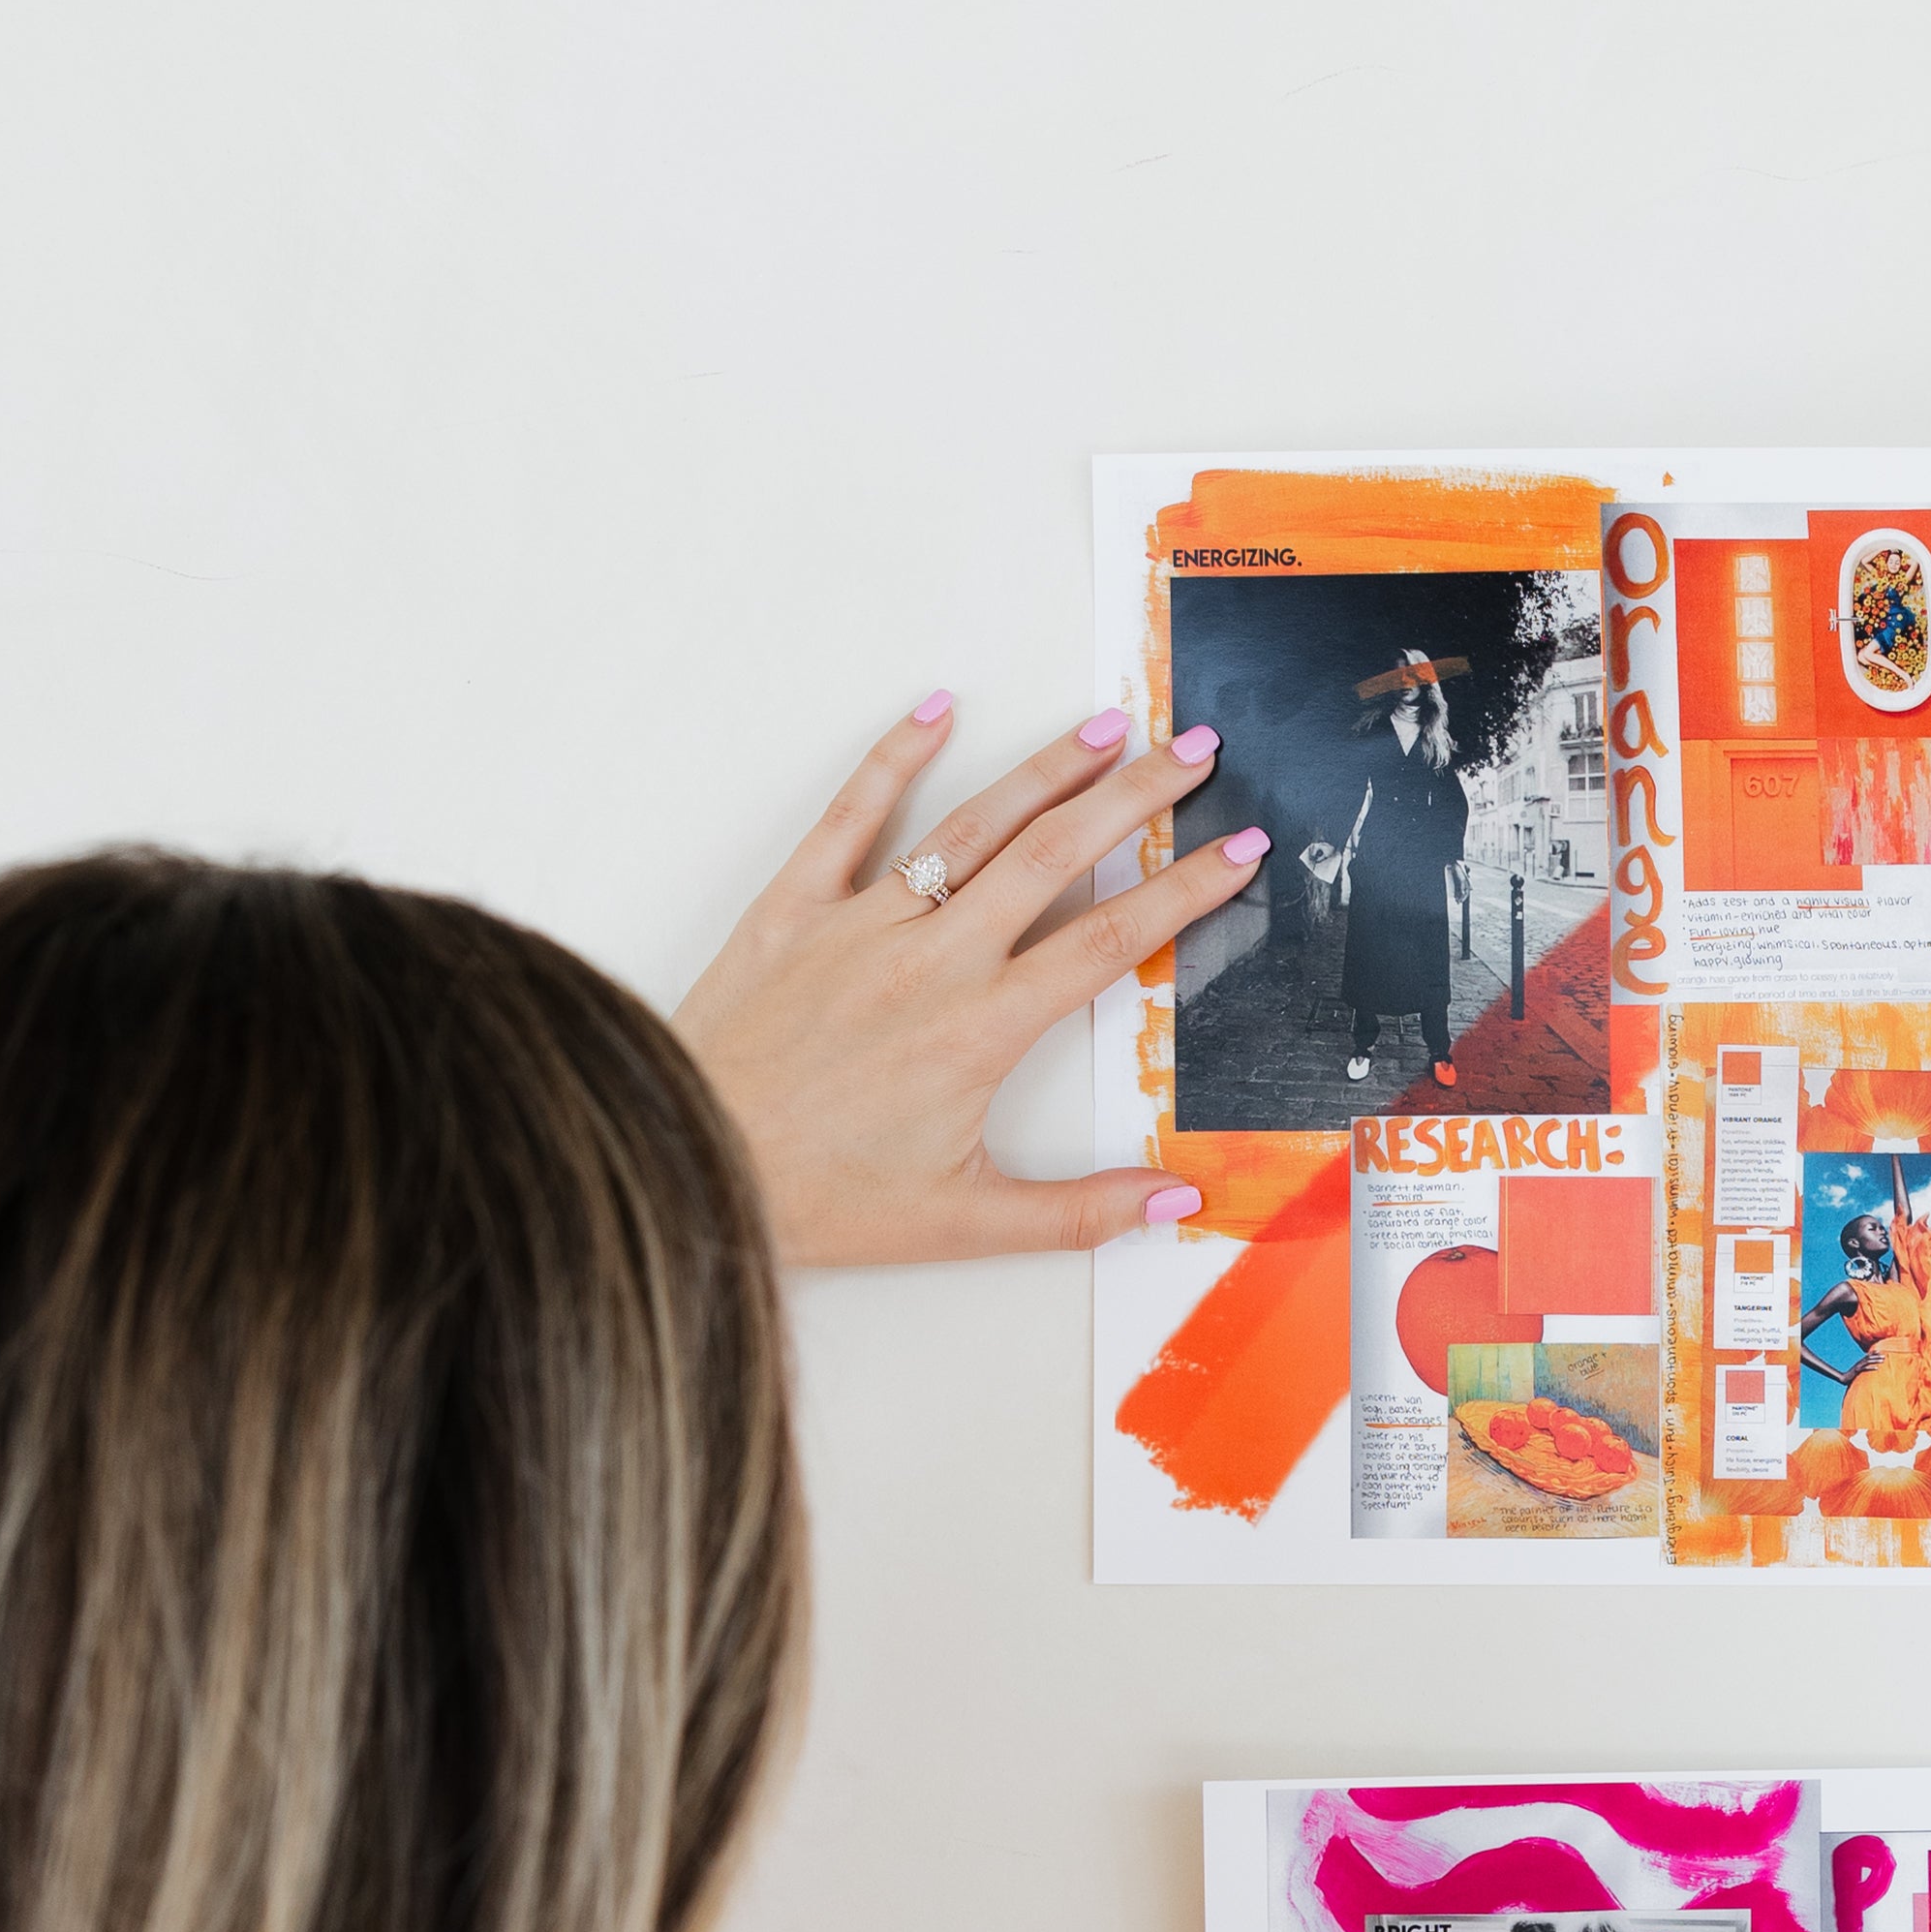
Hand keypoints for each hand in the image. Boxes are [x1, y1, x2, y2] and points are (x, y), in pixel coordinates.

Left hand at [673, 695, 1252, 1265]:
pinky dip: (894, 756)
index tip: (1238, 850)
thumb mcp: (962, 1223)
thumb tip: (1176, 1199)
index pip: (1109, 940)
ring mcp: (861, 924)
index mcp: (982, 1029)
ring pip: (971, 827)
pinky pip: (850, 816)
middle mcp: (932, 959)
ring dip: (1044, 770)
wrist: (692, 1163)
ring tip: (1104, 726)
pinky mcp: (793, 909)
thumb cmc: (819, 1200)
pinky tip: (936, 708)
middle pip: (1055, 856)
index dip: (1184, 891)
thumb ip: (1079, 1211)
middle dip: (1135, 796)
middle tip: (1193, 748)